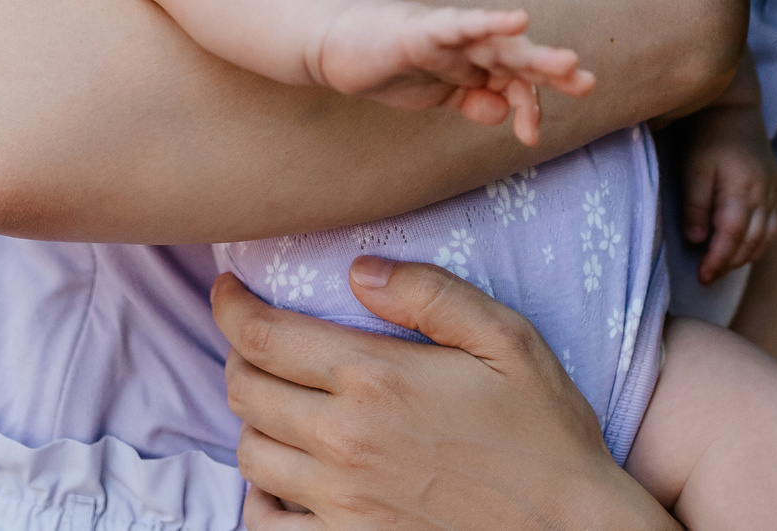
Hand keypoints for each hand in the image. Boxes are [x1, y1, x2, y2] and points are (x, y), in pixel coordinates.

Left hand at [215, 260, 676, 530]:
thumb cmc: (547, 435)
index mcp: (377, 377)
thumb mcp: (507, 339)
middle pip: (245, 389)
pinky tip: (280, 478)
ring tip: (276, 403)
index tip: (229, 291)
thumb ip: (430, 294)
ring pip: (249, 454)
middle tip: (258, 341)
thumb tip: (359, 271)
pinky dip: (259, 498)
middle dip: (239, 355)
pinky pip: (267, 525)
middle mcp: (345, 439)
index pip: (262, 335)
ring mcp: (342, 501)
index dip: (230, 306)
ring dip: (251, 421)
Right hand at [311, 0, 594, 146]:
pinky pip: (459, 23)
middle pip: (518, 58)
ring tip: (566, 62)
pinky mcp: (422, 27)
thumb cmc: (392, 65)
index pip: (514, 82)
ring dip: (531, 52)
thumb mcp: (438, 95)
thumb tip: (503, 114)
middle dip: (551, 70)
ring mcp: (448, 34)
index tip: (531, 137)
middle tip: (586, 82)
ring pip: (497, 42)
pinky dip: (488, 22)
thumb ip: (472, 101)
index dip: (530, 104)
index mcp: (474, 65)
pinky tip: (517, 20)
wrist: (337, 43)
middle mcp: (468, 45)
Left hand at [681, 105, 776, 282]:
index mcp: (743, 189)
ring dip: (746, 256)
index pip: (732, 236)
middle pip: (751, 241)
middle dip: (730, 263)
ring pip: (767, 236)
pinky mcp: (775, 187)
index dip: (717, 260)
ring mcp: (773, 191)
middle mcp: (764, 193)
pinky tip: (744, 247)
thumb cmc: (708, 136)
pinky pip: (773, 224)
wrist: (734, 106)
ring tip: (722, 266)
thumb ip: (696, 204)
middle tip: (707, 276)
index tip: (701, 276)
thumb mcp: (694, 168)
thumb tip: (695, 239)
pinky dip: (759, 242)